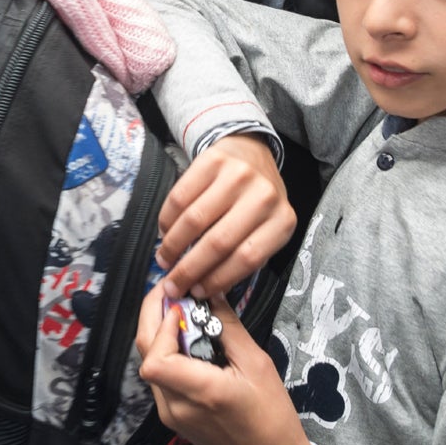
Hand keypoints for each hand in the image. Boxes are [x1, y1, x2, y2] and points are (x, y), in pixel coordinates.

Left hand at [135, 289, 315, 444]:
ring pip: (150, 364)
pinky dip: (166, 352)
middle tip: (172, 291)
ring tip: (181, 309)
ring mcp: (170, 415)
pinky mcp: (172, 418)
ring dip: (159, 333)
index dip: (162, 324)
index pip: (155, 357)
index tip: (183, 302)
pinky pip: (159, 377)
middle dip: (152, 317)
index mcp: (200, 393)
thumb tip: (209, 292)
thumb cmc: (272, 417)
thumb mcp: (257, 365)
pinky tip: (186, 339)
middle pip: (145, 355)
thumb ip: (228, 328)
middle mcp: (175, 407)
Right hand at [156, 134, 293, 299]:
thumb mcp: (263, 229)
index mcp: (282, 221)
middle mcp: (263, 196)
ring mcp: (237, 175)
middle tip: (171, 285)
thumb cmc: (255, 201)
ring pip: (194, 220)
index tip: (196, 292)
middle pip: (218, 243)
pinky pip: (180, 197)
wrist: (250, 152)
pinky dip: (167, 220)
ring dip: (173, 246)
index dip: (216, 280)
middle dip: (188, 270)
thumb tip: (202, 288)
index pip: (246, 259)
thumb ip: (241, 256)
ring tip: (164, 259)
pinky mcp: (212, 160)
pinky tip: (165, 233)